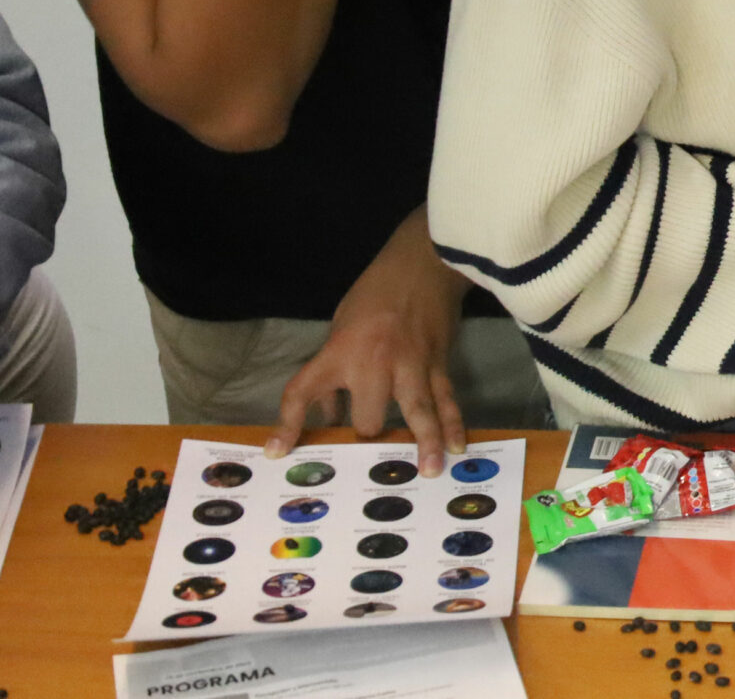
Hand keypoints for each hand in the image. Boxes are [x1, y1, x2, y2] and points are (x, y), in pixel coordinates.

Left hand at [270, 209, 466, 474]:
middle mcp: (373, 364)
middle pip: (367, 419)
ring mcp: (411, 366)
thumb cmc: (375, 292)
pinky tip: (456, 447)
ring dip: (422, 445)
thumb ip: (334, 369)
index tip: (278, 451)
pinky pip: (445, 400)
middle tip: (370, 444)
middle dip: (367, 433)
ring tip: (427, 473)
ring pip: (415, 414)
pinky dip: (452, 424)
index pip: (302, 393)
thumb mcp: (341, 325)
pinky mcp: (438, 363)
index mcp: (339, 352)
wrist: (424, 262)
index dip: (287, 425)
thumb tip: (332, 411)